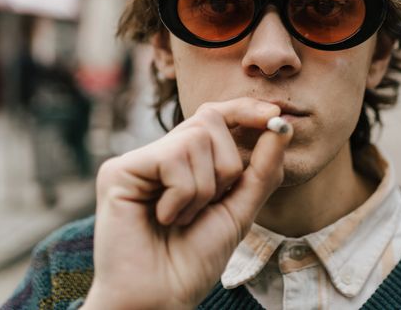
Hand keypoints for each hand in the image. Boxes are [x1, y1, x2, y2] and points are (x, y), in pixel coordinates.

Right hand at [82, 98, 291, 309]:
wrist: (160, 298)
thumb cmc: (193, 260)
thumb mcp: (239, 211)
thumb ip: (261, 170)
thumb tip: (282, 125)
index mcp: (185, 162)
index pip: (216, 117)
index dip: (245, 110)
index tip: (276, 116)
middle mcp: (159, 154)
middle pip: (209, 120)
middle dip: (227, 166)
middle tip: (211, 205)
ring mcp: (138, 161)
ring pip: (196, 139)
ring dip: (204, 188)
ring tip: (183, 219)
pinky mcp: (119, 170)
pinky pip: (173, 158)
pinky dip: (182, 195)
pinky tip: (164, 218)